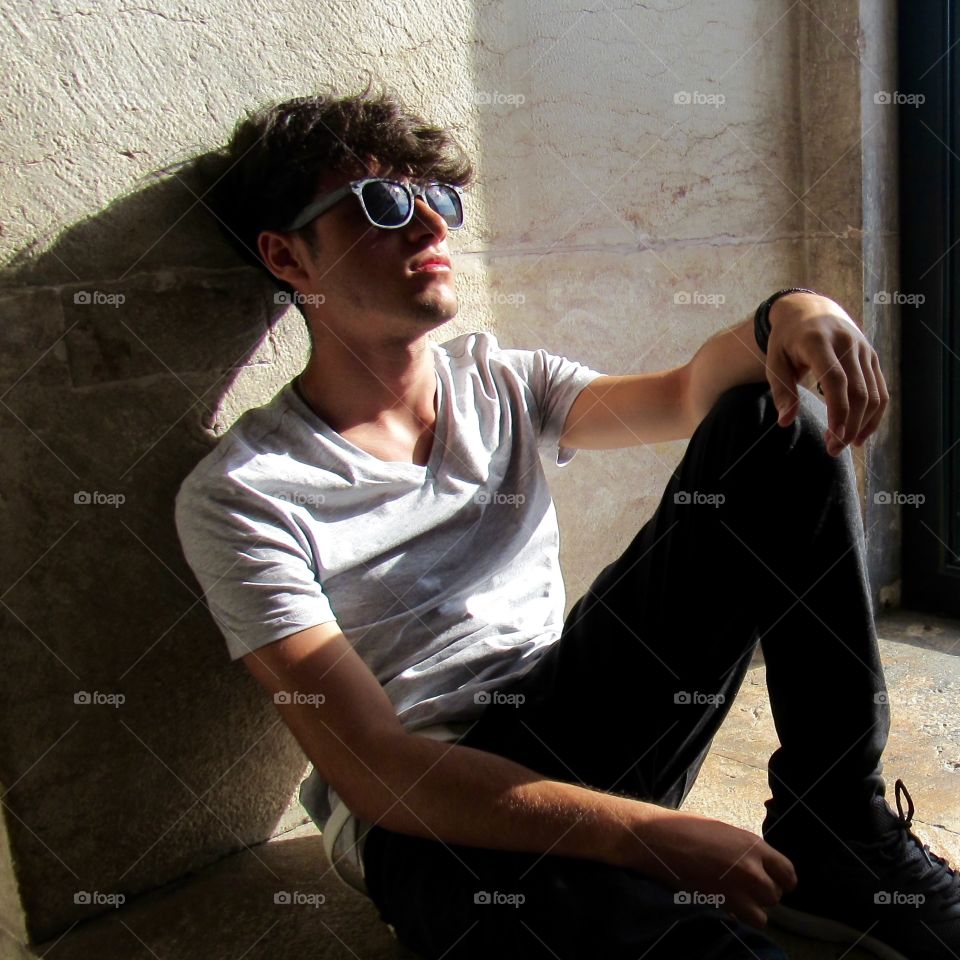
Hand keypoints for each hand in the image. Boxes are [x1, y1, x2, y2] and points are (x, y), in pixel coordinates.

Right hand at [640, 810, 797, 929]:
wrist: (660, 838)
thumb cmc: (687, 829)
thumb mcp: (725, 832)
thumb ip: (746, 850)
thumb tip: (758, 866)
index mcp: (753, 845)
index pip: (788, 872)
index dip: (781, 881)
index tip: (773, 882)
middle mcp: (752, 867)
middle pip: (775, 894)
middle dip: (764, 894)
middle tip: (746, 889)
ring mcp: (738, 887)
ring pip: (765, 912)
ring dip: (753, 908)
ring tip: (736, 898)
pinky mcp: (723, 902)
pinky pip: (747, 920)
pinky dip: (740, 917)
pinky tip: (726, 905)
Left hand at [764, 292, 889, 456]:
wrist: (809, 309)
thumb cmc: (786, 340)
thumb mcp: (774, 361)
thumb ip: (781, 391)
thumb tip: (785, 422)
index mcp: (818, 341)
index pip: (835, 379)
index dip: (838, 410)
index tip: (833, 437)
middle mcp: (846, 343)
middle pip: (859, 391)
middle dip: (849, 425)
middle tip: (833, 449)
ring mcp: (863, 349)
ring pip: (874, 393)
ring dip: (862, 424)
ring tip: (843, 444)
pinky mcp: (872, 357)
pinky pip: (880, 390)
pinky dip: (874, 415)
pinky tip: (860, 433)